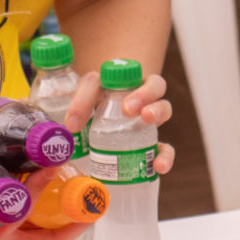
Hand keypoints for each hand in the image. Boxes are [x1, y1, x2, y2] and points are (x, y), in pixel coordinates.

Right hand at [0, 171, 97, 239]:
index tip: (53, 163)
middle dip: (75, 221)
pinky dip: (47, 217)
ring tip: (82, 190)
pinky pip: (33, 233)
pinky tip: (52, 194)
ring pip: (45, 237)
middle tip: (94, 196)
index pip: (20, 213)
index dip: (38, 187)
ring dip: (66, 218)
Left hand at [61, 70, 175, 175]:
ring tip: (147, 120)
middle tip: (128, 109)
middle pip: (155, 84)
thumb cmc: (90, 115)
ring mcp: (149, 120)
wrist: (94, 139)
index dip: (119, 79)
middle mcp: (141, 97)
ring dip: (158, 111)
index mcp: (123, 83)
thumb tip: (72, 126)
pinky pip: (166, 148)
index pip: (126, 73)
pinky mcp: (153, 145)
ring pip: (165, 108)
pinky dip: (166, 156)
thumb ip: (78, 107)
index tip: (118, 102)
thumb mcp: (82, 106)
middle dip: (145, 94)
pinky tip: (159, 166)